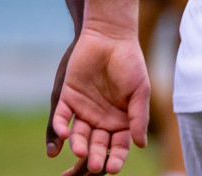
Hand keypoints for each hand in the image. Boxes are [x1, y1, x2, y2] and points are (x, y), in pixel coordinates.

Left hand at [51, 26, 149, 173]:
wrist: (110, 38)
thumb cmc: (130, 64)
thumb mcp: (139, 92)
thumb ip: (138, 117)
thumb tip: (140, 145)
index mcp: (122, 122)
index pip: (118, 146)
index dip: (116, 158)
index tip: (113, 168)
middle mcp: (102, 120)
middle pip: (98, 144)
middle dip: (96, 156)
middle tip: (93, 165)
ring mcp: (84, 109)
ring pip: (79, 134)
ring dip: (78, 144)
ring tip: (79, 152)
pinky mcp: (68, 96)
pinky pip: (62, 115)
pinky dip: (61, 125)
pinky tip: (64, 133)